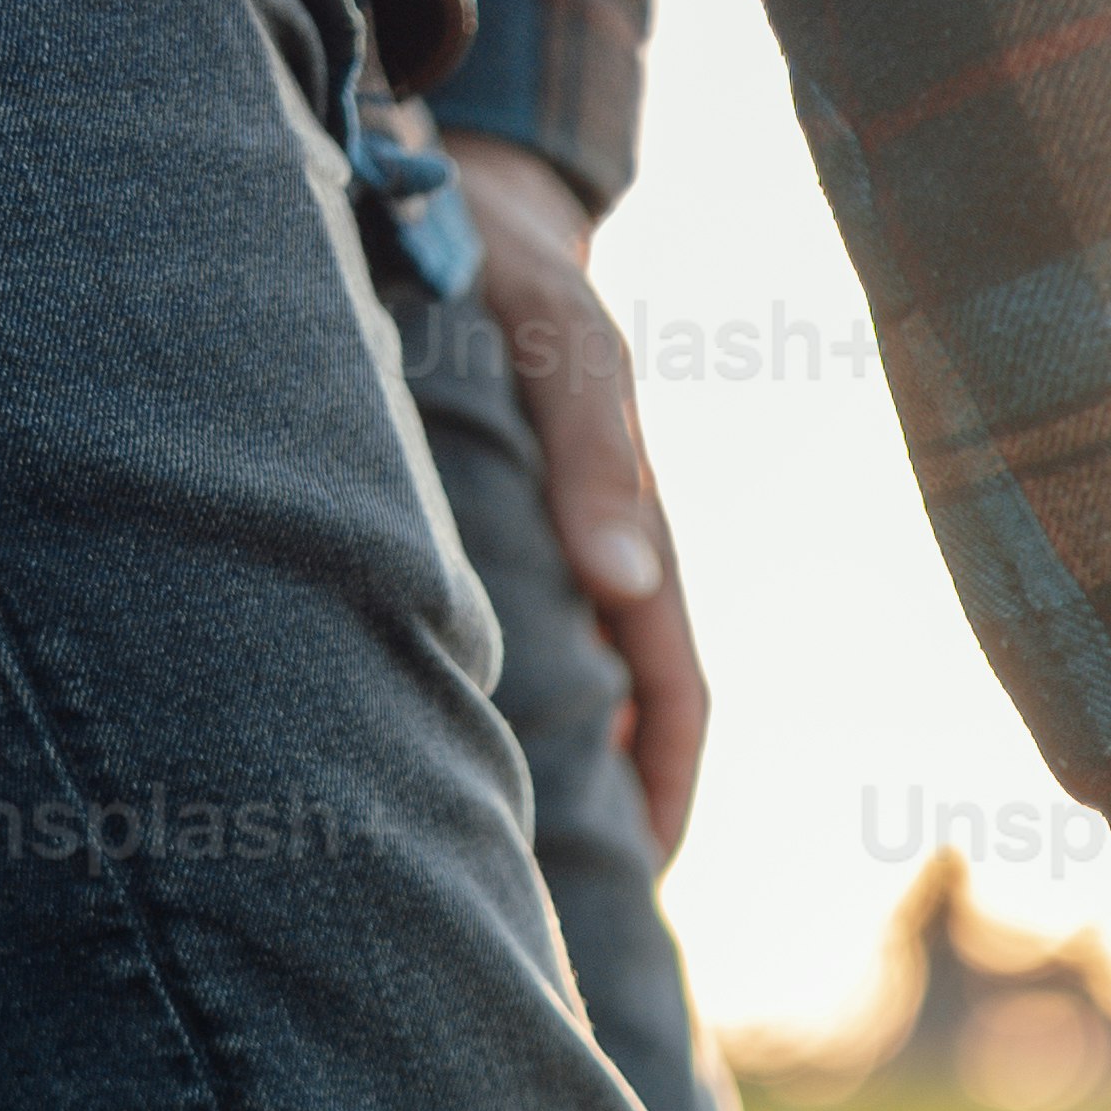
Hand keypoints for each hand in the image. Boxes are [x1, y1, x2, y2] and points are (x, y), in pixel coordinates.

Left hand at [436, 133, 709, 863]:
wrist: (458, 196)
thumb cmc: (514, 269)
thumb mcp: (565, 346)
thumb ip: (598, 452)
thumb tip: (624, 582)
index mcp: (637, 545)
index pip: (674, 705)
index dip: (665, 799)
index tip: (636, 882)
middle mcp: (601, 568)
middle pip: (622, 724)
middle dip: (606, 817)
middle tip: (560, 914)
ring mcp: (548, 558)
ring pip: (563, 696)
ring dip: (546, 777)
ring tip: (493, 864)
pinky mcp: (489, 540)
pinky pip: (507, 652)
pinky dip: (491, 714)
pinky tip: (437, 755)